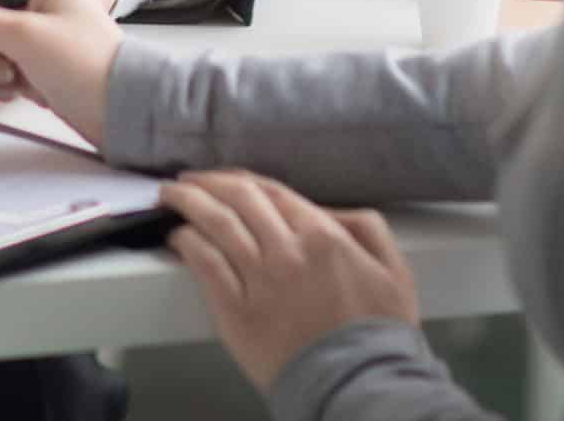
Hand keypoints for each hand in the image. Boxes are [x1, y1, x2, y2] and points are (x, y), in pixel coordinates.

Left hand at [161, 171, 419, 394]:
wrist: (358, 385)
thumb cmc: (377, 334)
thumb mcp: (393, 270)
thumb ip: (366, 228)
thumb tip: (330, 211)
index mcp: (322, 235)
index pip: (271, 191)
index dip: (240, 179)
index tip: (223, 178)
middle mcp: (287, 249)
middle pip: (238, 199)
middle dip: (207, 182)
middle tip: (187, 179)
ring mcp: (259, 279)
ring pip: (216, 223)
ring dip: (188, 201)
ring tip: (170, 194)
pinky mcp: (237, 310)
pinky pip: (205, 263)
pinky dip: (187, 242)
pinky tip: (178, 235)